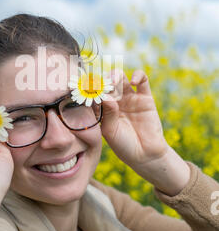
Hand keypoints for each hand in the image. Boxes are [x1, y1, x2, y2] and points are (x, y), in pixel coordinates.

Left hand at [101, 70, 189, 193]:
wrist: (145, 155)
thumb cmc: (123, 145)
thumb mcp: (110, 130)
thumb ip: (108, 113)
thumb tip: (105, 96)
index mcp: (102, 108)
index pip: (94, 93)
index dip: (90, 88)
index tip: (85, 86)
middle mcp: (115, 100)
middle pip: (106, 83)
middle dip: (102, 81)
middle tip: (99, 84)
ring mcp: (130, 97)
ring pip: (121, 78)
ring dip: (116, 76)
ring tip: (113, 82)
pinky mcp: (145, 97)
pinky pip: (142, 80)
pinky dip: (138, 75)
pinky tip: (133, 81)